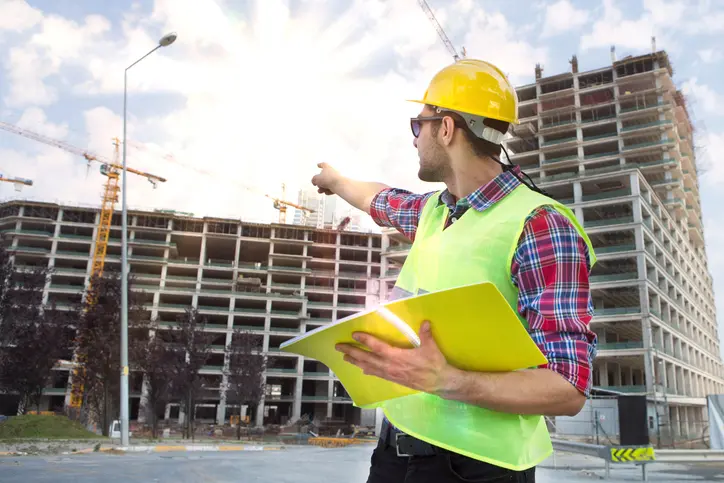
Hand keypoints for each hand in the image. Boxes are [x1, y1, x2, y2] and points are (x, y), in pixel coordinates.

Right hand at [311, 162, 340, 194]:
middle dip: (320, 182)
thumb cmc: (329, 179)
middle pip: (324, 176)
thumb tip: (314, 181)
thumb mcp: (316, 179)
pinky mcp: (339, 184)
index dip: (320, 165)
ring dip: (323, 188)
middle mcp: (332, 172)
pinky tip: (327, 192)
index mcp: (327, 167)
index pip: (323, 164)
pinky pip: (332, 187)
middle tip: (317, 185)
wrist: (339, 185)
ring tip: (321, 191)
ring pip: (328, 183)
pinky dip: (329, 190)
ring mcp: (336, 178)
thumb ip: (314, 179)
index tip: (318, 165)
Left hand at [335, 321, 453, 393]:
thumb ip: (426, 334)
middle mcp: (391, 366)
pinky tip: (362, 369)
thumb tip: (425, 322)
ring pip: (370, 367)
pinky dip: (368, 370)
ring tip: (345, 357)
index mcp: (398, 357)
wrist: (440, 383)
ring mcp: (391, 374)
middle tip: (339, 347)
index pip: (378, 347)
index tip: (354, 335)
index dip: (366, 341)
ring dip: (356, 362)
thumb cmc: (435, 364)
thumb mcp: (431, 347)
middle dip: (353, 352)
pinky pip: (377, 374)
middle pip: (368, 358)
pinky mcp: (394, 380)